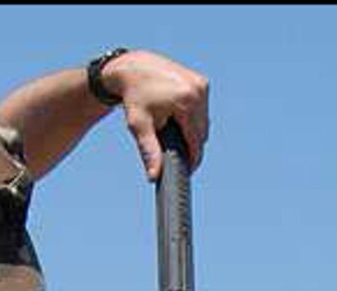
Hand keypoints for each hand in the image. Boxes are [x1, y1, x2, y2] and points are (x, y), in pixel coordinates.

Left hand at [109, 51, 209, 178]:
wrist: (131, 68)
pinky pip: (203, 110)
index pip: (197, 140)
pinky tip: (182, 124)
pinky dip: (194, 119)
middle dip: (192, 146)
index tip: (185, 171)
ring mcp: (201, 84)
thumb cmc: (133, 97)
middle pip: (202, 133)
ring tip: (179, 141)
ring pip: (204, 122)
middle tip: (178, 156)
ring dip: (194, 133)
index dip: (192, 159)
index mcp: (187, 100)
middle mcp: (198, 90)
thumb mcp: (139, 126)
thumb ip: (149, 151)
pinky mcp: (201, 81)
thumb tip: (153, 176)